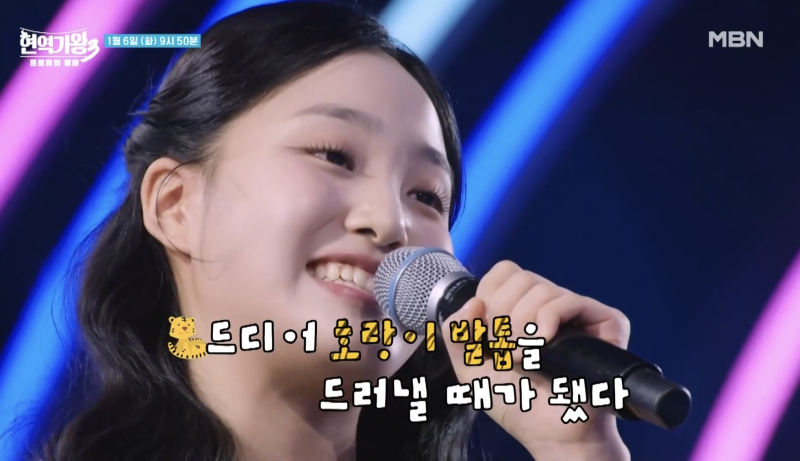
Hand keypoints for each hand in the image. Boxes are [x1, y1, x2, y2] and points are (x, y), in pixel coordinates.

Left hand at [442, 261, 631, 460]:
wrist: (552, 434)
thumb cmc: (517, 403)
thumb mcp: (470, 367)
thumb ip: (456, 333)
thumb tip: (474, 302)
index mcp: (524, 308)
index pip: (505, 272)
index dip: (490, 296)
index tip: (488, 332)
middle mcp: (552, 305)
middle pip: (521, 277)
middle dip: (502, 315)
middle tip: (506, 350)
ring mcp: (579, 313)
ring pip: (542, 288)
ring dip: (522, 326)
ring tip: (523, 358)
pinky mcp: (605, 322)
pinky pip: (568, 301)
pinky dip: (547, 322)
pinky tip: (542, 345)